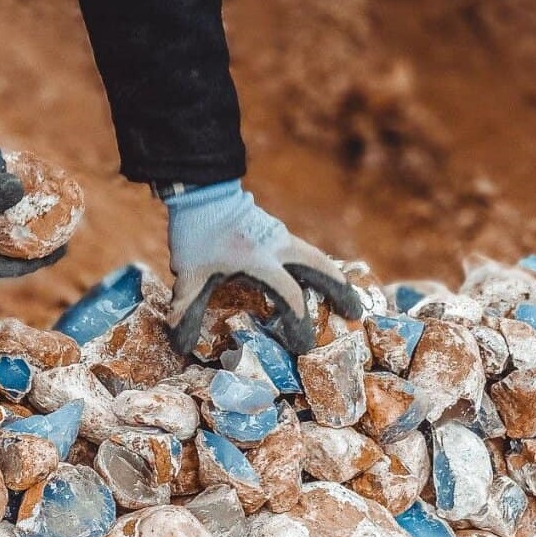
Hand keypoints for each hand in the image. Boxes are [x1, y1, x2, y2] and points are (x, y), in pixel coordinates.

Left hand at [164, 180, 361, 354]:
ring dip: (333, 277)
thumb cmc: (196, 233)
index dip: (298, 322)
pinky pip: (304, 251)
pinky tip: (317, 277)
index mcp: (260, 261)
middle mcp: (278, 248)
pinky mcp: (276, 230)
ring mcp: (280, 236)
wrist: (201, 191)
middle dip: (339, 292)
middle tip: (355, 314)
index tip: (303, 345)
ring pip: (316, 257)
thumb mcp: (189, 276)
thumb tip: (179, 346)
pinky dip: (317, 266)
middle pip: (320, 270)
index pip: (289, 296)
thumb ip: (187, 310)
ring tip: (347, 296)